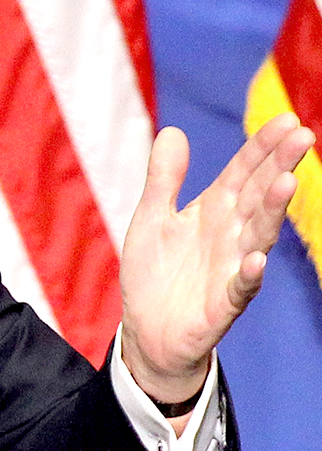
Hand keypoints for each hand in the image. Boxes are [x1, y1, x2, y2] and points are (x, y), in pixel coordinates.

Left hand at [120, 113, 314, 407]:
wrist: (146, 330)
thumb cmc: (154, 272)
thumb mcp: (151, 219)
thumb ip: (163, 179)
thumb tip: (172, 131)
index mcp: (214, 211)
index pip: (243, 172)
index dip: (262, 147)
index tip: (287, 120)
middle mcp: (230, 235)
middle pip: (258, 196)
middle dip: (279, 166)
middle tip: (303, 135)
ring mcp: (231, 268)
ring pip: (258, 236)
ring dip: (272, 211)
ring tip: (287, 183)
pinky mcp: (223, 304)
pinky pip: (241, 288)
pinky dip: (249, 273)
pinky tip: (257, 258)